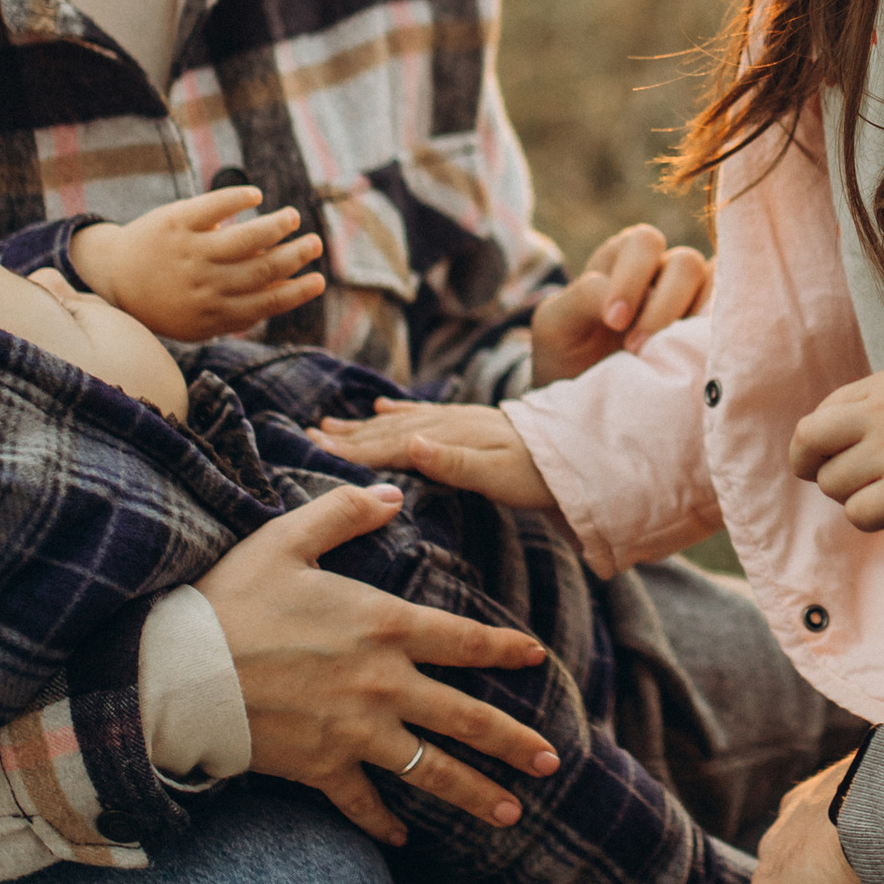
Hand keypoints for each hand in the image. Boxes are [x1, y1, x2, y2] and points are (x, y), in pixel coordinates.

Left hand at [77, 186, 325, 341]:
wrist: (114, 277)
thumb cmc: (166, 302)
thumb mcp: (200, 320)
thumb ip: (241, 313)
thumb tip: (290, 291)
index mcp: (212, 312)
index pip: (266, 302)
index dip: (297, 292)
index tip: (319, 279)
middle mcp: (203, 282)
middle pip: (261, 268)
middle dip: (295, 255)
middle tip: (314, 244)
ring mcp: (189, 251)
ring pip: (245, 237)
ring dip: (275, 226)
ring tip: (293, 218)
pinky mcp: (175, 221)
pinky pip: (212, 206)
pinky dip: (237, 199)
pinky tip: (255, 196)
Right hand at [198, 481, 558, 847]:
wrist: (177, 672)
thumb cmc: (230, 600)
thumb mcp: (286, 540)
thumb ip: (343, 513)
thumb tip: (392, 495)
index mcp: (382, 626)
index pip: (462, 640)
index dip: (504, 650)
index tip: (538, 659)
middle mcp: (382, 684)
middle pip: (467, 719)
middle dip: (515, 742)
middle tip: (553, 760)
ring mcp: (355, 733)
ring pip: (432, 770)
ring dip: (475, 794)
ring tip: (511, 813)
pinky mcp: (321, 768)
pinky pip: (363, 803)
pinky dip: (383, 823)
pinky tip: (404, 838)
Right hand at [315, 399, 554, 508]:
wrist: (577, 455)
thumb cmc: (536, 476)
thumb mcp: (496, 475)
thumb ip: (451, 462)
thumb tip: (408, 441)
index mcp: (448, 438)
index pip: (390, 444)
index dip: (352, 449)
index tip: (315, 447)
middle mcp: (448, 424)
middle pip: (387, 430)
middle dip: (346, 434)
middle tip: (306, 434)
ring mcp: (457, 421)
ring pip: (399, 421)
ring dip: (363, 424)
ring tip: (328, 423)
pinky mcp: (468, 423)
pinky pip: (422, 414)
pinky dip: (398, 411)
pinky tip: (382, 407)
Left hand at [529, 224, 710, 383]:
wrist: (582, 393)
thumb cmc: (566, 351)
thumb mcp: (556, 323)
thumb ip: (581, 298)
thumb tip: (622, 307)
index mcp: (622, 258)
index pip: (643, 243)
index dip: (632, 279)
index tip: (614, 322)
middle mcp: (662, 271)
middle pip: (685, 262)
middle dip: (664, 303)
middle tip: (636, 346)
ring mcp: (691, 300)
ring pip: (715, 286)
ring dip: (695, 318)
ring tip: (668, 354)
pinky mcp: (708, 329)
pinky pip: (731, 311)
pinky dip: (722, 326)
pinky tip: (698, 353)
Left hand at [788, 367, 883, 530]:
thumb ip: (881, 403)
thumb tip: (834, 433)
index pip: (823, 411)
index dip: (823, 439)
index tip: (838, 454)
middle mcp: (883, 412)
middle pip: (808, 439)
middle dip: (808, 464)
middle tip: (827, 477)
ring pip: (832, 483)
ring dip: (854, 495)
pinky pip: (857, 513)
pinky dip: (872, 519)